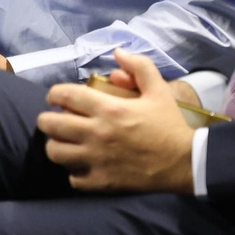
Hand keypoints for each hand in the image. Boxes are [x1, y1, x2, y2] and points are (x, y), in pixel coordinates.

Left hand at [37, 49, 194, 193]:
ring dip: (56, 146)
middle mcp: (96, 133)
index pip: (64, 95)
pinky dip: (74, 173)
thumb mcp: (159, 90)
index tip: (56, 98)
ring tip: (65, 143)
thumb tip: (117, 53)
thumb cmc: (169, 125)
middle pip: (50, 124)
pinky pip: (73, 179)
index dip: (54, 94)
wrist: (187, 162)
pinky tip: (82, 166)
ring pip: (55, 152)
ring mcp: (97, 159)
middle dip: (48, 119)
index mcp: (108, 108)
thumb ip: (139, 67)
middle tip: (56, 120)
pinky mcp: (102, 182)